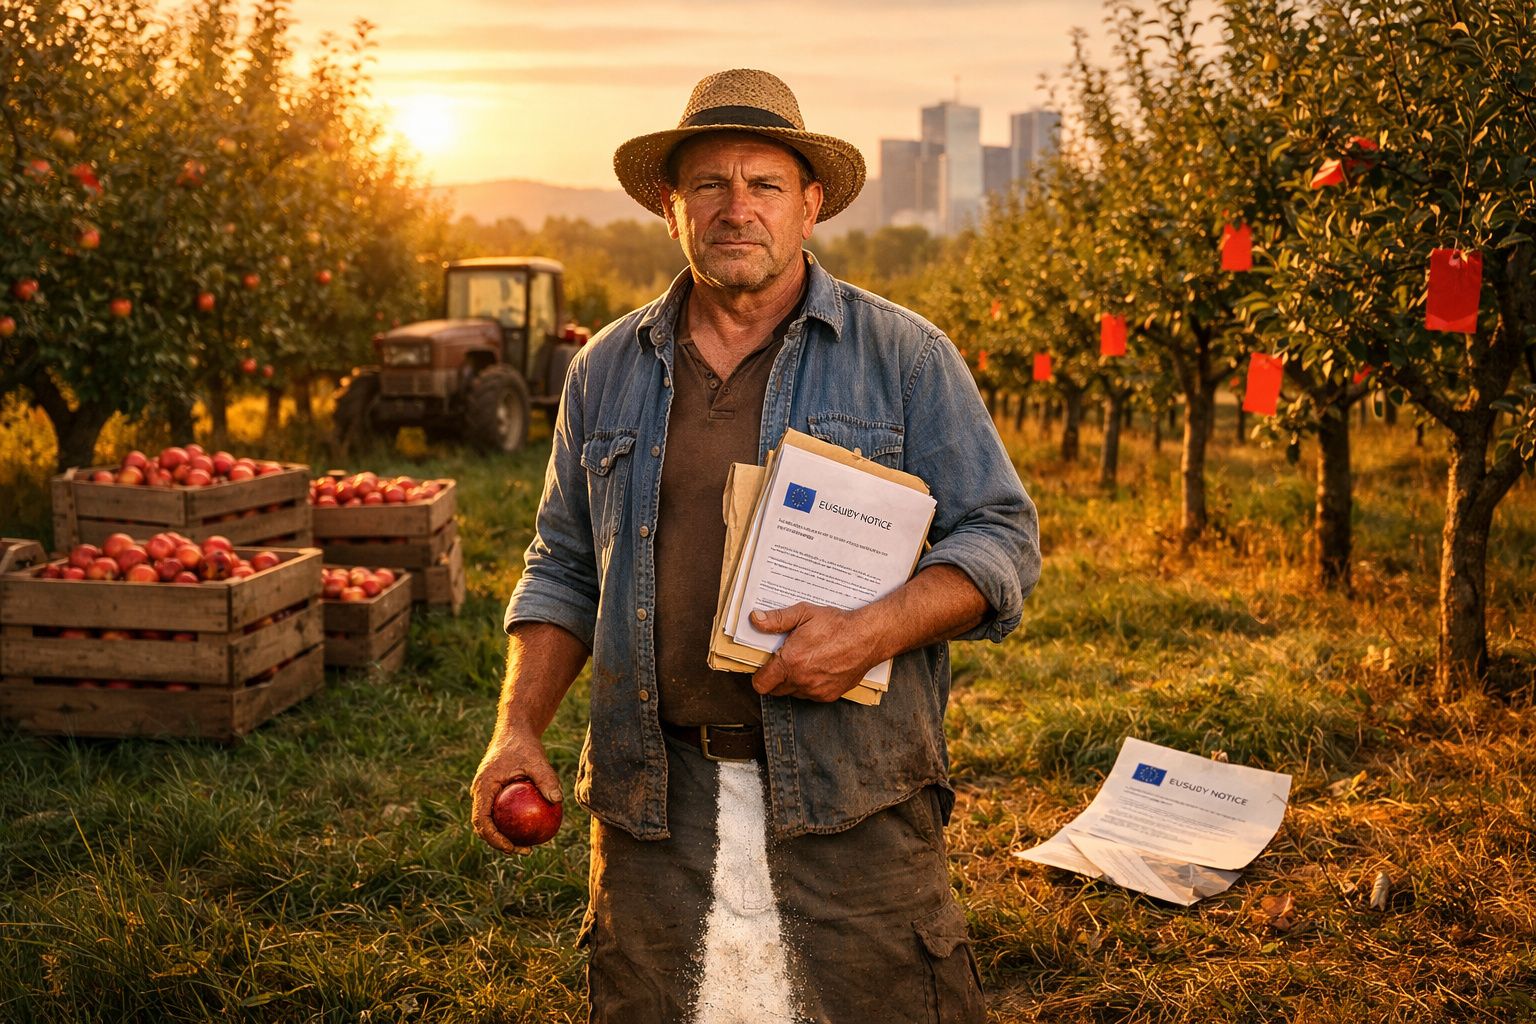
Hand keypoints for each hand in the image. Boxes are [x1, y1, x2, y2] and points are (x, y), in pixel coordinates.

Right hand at [471, 728, 561, 854]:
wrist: (515, 730)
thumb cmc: (524, 744)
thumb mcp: (537, 760)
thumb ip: (545, 779)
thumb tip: (557, 800)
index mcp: (483, 787)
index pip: (482, 821)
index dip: (494, 839)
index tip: (512, 847)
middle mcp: (480, 792)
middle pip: (484, 826)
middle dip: (500, 843)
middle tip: (524, 851)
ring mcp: (485, 792)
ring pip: (490, 821)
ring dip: (504, 835)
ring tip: (528, 846)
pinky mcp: (494, 792)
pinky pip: (500, 812)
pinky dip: (512, 822)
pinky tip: (533, 829)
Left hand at [749, 602, 884, 701]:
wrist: (867, 637)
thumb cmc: (836, 625)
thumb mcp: (804, 613)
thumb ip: (776, 619)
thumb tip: (756, 620)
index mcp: (790, 662)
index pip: (761, 684)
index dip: (759, 676)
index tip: (764, 666)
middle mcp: (801, 680)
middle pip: (775, 690)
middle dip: (775, 678)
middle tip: (783, 661)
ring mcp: (816, 691)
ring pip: (794, 693)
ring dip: (793, 682)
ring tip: (803, 662)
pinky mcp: (829, 695)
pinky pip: (811, 695)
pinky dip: (810, 685)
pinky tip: (817, 668)